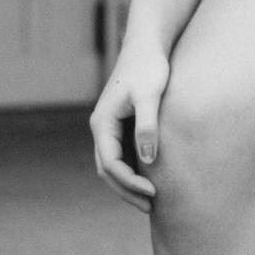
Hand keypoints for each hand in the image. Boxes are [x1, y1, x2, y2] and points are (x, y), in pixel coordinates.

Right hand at [89, 45, 168, 210]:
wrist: (147, 46)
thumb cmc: (150, 68)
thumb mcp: (150, 96)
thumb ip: (148, 126)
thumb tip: (148, 160)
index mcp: (103, 123)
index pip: (110, 163)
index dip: (129, 182)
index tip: (153, 192)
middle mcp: (101, 128)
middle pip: (107, 170)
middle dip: (127, 190)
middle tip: (152, 207)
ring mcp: (109, 128)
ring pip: (113, 165)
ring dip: (128, 184)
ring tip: (152, 201)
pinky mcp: (121, 126)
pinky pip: (122, 156)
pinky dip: (133, 172)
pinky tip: (152, 181)